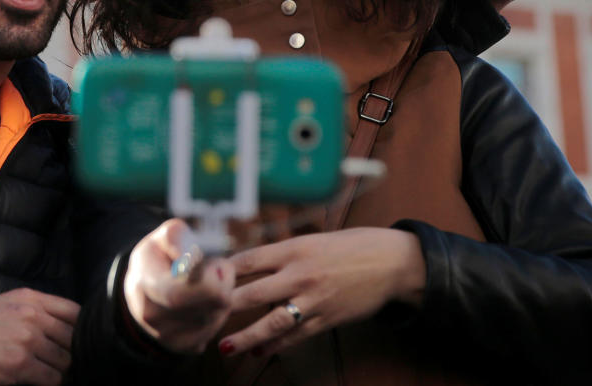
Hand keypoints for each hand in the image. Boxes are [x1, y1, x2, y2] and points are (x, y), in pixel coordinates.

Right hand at [0, 287, 79, 385]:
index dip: (80, 328)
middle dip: (70, 352)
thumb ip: (35, 310)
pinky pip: (51, 378)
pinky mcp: (19, 366)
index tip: (77, 340)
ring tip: (52, 374)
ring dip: (61, 371)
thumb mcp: (7, 303)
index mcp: (31, 299)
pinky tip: (42, 382)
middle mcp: (33, 317)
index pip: (74, 311)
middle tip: (64, 362)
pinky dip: (51, 383)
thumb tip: (60, 327)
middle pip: (73, 338)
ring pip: (65, 361)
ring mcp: (28, 341)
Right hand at [124, 218, 234, 353]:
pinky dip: (218, 313)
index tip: (217, 263)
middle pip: (206, 306)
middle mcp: (152, 315)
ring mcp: (167, 336)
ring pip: (215, 317)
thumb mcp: (162, 236)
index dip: (206, 281)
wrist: (142, 289)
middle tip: (220, 267)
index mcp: (146, 283)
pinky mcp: (184, 347)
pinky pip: (215, 329)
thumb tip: (188, 257)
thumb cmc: (158, 257)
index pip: (178, 294)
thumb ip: (176, 236)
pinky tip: (206, 300)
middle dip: (222, 283)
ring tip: (209, 281)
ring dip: (223, 296)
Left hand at [219, 228, 424, 356]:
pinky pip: (296, 336)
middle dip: (224, 307)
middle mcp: (301, 274)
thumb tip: (249, 263)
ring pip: (272, 322)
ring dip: (247, 337)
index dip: (223, 270)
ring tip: (226, 347)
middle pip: (253, 293)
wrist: (390, 262)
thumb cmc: (350, 247)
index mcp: (294, 248)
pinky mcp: (327, 319)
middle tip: (202, 317)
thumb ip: (283, 253)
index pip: (250, 259)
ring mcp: (313, 299)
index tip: (203, 279)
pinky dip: (276, 345)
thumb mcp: (314, 240)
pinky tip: (261, 352)